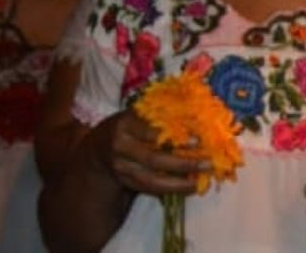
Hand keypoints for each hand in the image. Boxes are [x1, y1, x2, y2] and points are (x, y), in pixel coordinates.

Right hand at [96, 110, 211, 195]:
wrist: (99, 145)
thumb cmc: (131, 125)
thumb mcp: (141, 114)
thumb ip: (163, 117)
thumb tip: (200, 120)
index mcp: (126, 125)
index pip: (150, 132)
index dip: (174, 137)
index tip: (198, 140)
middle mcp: (120, 147)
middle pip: (153, 159)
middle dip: (182, 164)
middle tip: (207, 164)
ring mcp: (120, 167)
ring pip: (150, 180)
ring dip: (177, 184)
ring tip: (199, 183)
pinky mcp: (123, 181)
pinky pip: (148, 189)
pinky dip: (168, 190)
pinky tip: (187, 188)